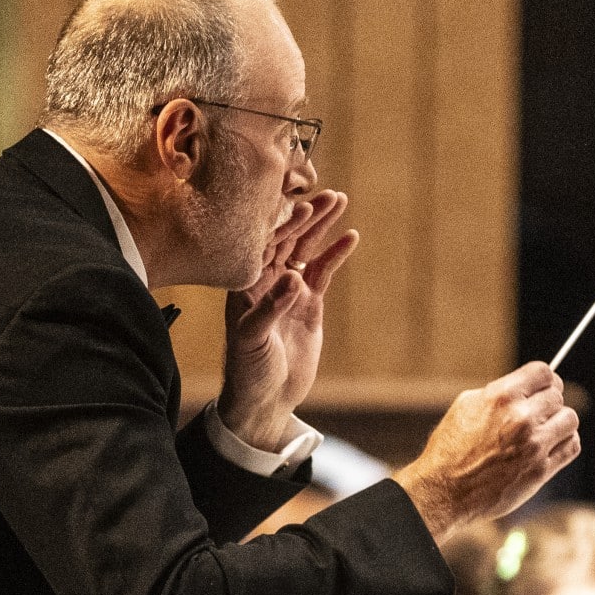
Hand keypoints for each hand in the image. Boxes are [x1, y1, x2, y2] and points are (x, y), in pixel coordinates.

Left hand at [221, 190, 357, 452]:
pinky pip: (322, 271)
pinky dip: (335, 254)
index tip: (302, 205)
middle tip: (328, 195)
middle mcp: (265, 279)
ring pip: (305, 249)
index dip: (282, 224)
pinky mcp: (308, 302)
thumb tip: (294, 279)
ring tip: (339, 200)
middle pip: (287, 238)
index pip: (263, 244)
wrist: (264, 399)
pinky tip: (349, 237)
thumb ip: (271, 308)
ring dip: (321, 226)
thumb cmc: (247, 370)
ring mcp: (288, 289)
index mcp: (244, 283)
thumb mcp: (254, 339)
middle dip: (306, 215)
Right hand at [394, 363, 580, 536]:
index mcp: (500, 397)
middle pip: (558, 397)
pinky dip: (565, 443)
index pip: (544, 373)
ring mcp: (533, 445)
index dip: (547, 379)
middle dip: (550, 403)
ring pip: (569, 420)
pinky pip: (571, 446)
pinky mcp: (541, 469)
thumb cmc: (450, 450)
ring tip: (545, 430)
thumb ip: (499, 393)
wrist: (445, 492)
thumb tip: (524, 388)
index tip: (545, 387)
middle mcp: (520, 418)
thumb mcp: (466, 407)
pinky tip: (551, 446)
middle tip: (541, 412)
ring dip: (560, 423)